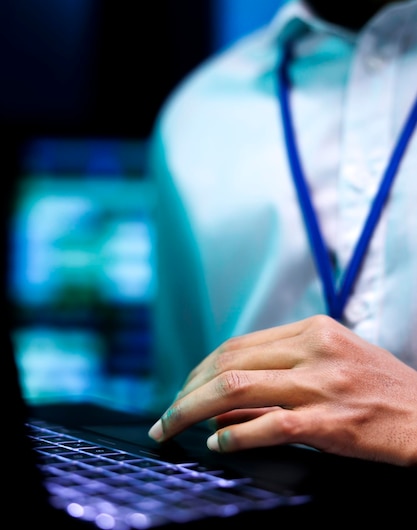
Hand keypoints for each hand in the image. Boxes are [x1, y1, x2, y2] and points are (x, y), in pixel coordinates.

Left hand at [148, 314, 416, 465]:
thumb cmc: (381, 390)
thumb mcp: (334, 359)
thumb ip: (284, 368)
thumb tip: (227, 398)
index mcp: (312, 330)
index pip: (238, 344)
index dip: (201, 369)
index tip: (184, 389)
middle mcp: (313, 350)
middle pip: (229, 363)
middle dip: (187, 390)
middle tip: (166, 414)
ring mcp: (321, 385)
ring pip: (237, 389)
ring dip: (193, 410)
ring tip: (172, 427)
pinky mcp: (330, 422)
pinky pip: (269, 425)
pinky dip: (236, 436)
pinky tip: (219, 445)